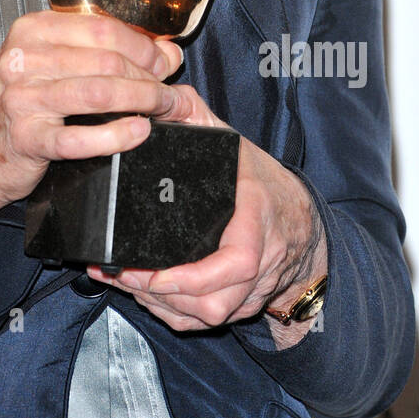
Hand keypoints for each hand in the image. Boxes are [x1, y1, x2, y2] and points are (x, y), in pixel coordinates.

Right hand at [0, 12, 183, 271]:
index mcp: (32, 30)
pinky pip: (81, 137)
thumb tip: (165, 53)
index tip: (164, 61)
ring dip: (142, 102)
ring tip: (163, 110)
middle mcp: (24, 60)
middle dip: (149, 77)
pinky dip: (117, 135)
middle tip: (170, 91)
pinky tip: (138, 132)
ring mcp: (22, 99)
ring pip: (100, 93)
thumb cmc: (18, 105)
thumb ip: (104, 54)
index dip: (143, 46)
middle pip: (106, 60)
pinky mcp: (26, 139)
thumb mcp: (52, 65)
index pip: (102, 28)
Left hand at [87, 70, 327, 344]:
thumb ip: (192, 113)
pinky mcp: (242, 305)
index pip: (237, 262)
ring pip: (207, 317)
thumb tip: (152, 94)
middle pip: (214, 301)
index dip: (194, 277)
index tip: (155, 273)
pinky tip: (144, 295)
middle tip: (118, 272)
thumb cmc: (262, 180)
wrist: (300, 218)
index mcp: (258, 219)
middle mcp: (261, 261)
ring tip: (121, 281)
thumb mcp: (230, 139)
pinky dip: (172, 315)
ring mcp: (253, 289)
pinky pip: (206, 323)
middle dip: (160, 293)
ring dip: (161, 306)